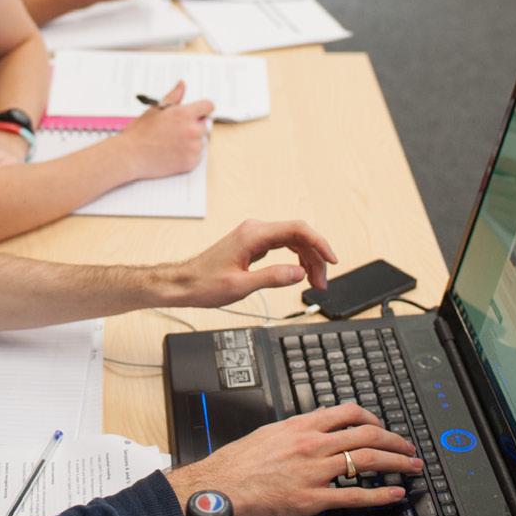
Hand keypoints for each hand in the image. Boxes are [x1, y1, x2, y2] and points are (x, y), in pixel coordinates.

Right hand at [119, 81, 212, 179]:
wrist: (130, 156)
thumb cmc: (140, 133)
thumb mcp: (155, 109)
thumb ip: (173, 97)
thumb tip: (182, 85)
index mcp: (184, 114)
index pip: (208, 106)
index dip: (202, 109)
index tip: (197, 114)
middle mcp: (192, 130)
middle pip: (205, 125)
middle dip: (195, 126)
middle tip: (177, 132)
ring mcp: (193, 147)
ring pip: (202, 142)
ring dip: (192, 142)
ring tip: (173, 143)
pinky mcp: (191, 162)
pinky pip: (198, 156)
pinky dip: (189, 155)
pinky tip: (174, 153)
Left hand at [165, 219, 338, 308]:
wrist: (183, 283)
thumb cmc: (205, 284)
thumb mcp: (241, 286)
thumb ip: (272, 277)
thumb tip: (299, 272)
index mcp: (253, 235)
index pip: (297, 230)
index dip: (319, 243)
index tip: (332, 260)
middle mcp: (255, 230)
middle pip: (298, 235)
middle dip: (315, 258)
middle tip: (322, 283)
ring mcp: (254, 235)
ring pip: (292, 241)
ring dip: (307, 260)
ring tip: (315, 282)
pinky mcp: (252, 244)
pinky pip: (282, 245)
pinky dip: (295, 258)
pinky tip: (299, 273)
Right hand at [166, 402, 422, 515]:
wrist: (220, 486)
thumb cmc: (238, 462)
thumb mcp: (269, 432)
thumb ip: (297, 427)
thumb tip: (318, 420)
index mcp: (301, 426)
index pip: (347, 413)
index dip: (372, 418)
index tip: (382, 427)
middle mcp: (312, 444)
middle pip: (365, 435)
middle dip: (394, 440)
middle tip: (409, 447)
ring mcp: (315, 471)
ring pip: (366, 460)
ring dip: (396, 462)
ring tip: (413, 465)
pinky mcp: (312, 498)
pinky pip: (354, 496)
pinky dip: (380, 495)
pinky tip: (396, 494)